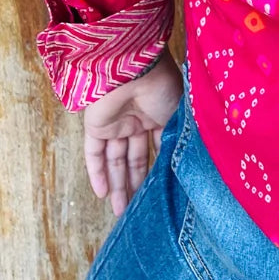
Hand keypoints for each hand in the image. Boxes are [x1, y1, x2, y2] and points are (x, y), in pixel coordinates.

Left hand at [82, 51, 182, 215]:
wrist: (134, 68)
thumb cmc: (162, 85)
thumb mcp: (178, 113)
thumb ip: (178, 137)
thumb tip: (185, 163)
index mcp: (158, 114)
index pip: (157, 146)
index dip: (158, 168)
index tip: (162, 190)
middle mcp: (137, 120)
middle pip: (134, 158)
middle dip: (135, 183)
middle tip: (138, 209)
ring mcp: (116, 123)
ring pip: (115, 160)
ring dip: (117, 185)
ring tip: (121, 211)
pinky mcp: (96, 125)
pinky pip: (94, 153)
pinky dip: (97, 173)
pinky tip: (102, 194)